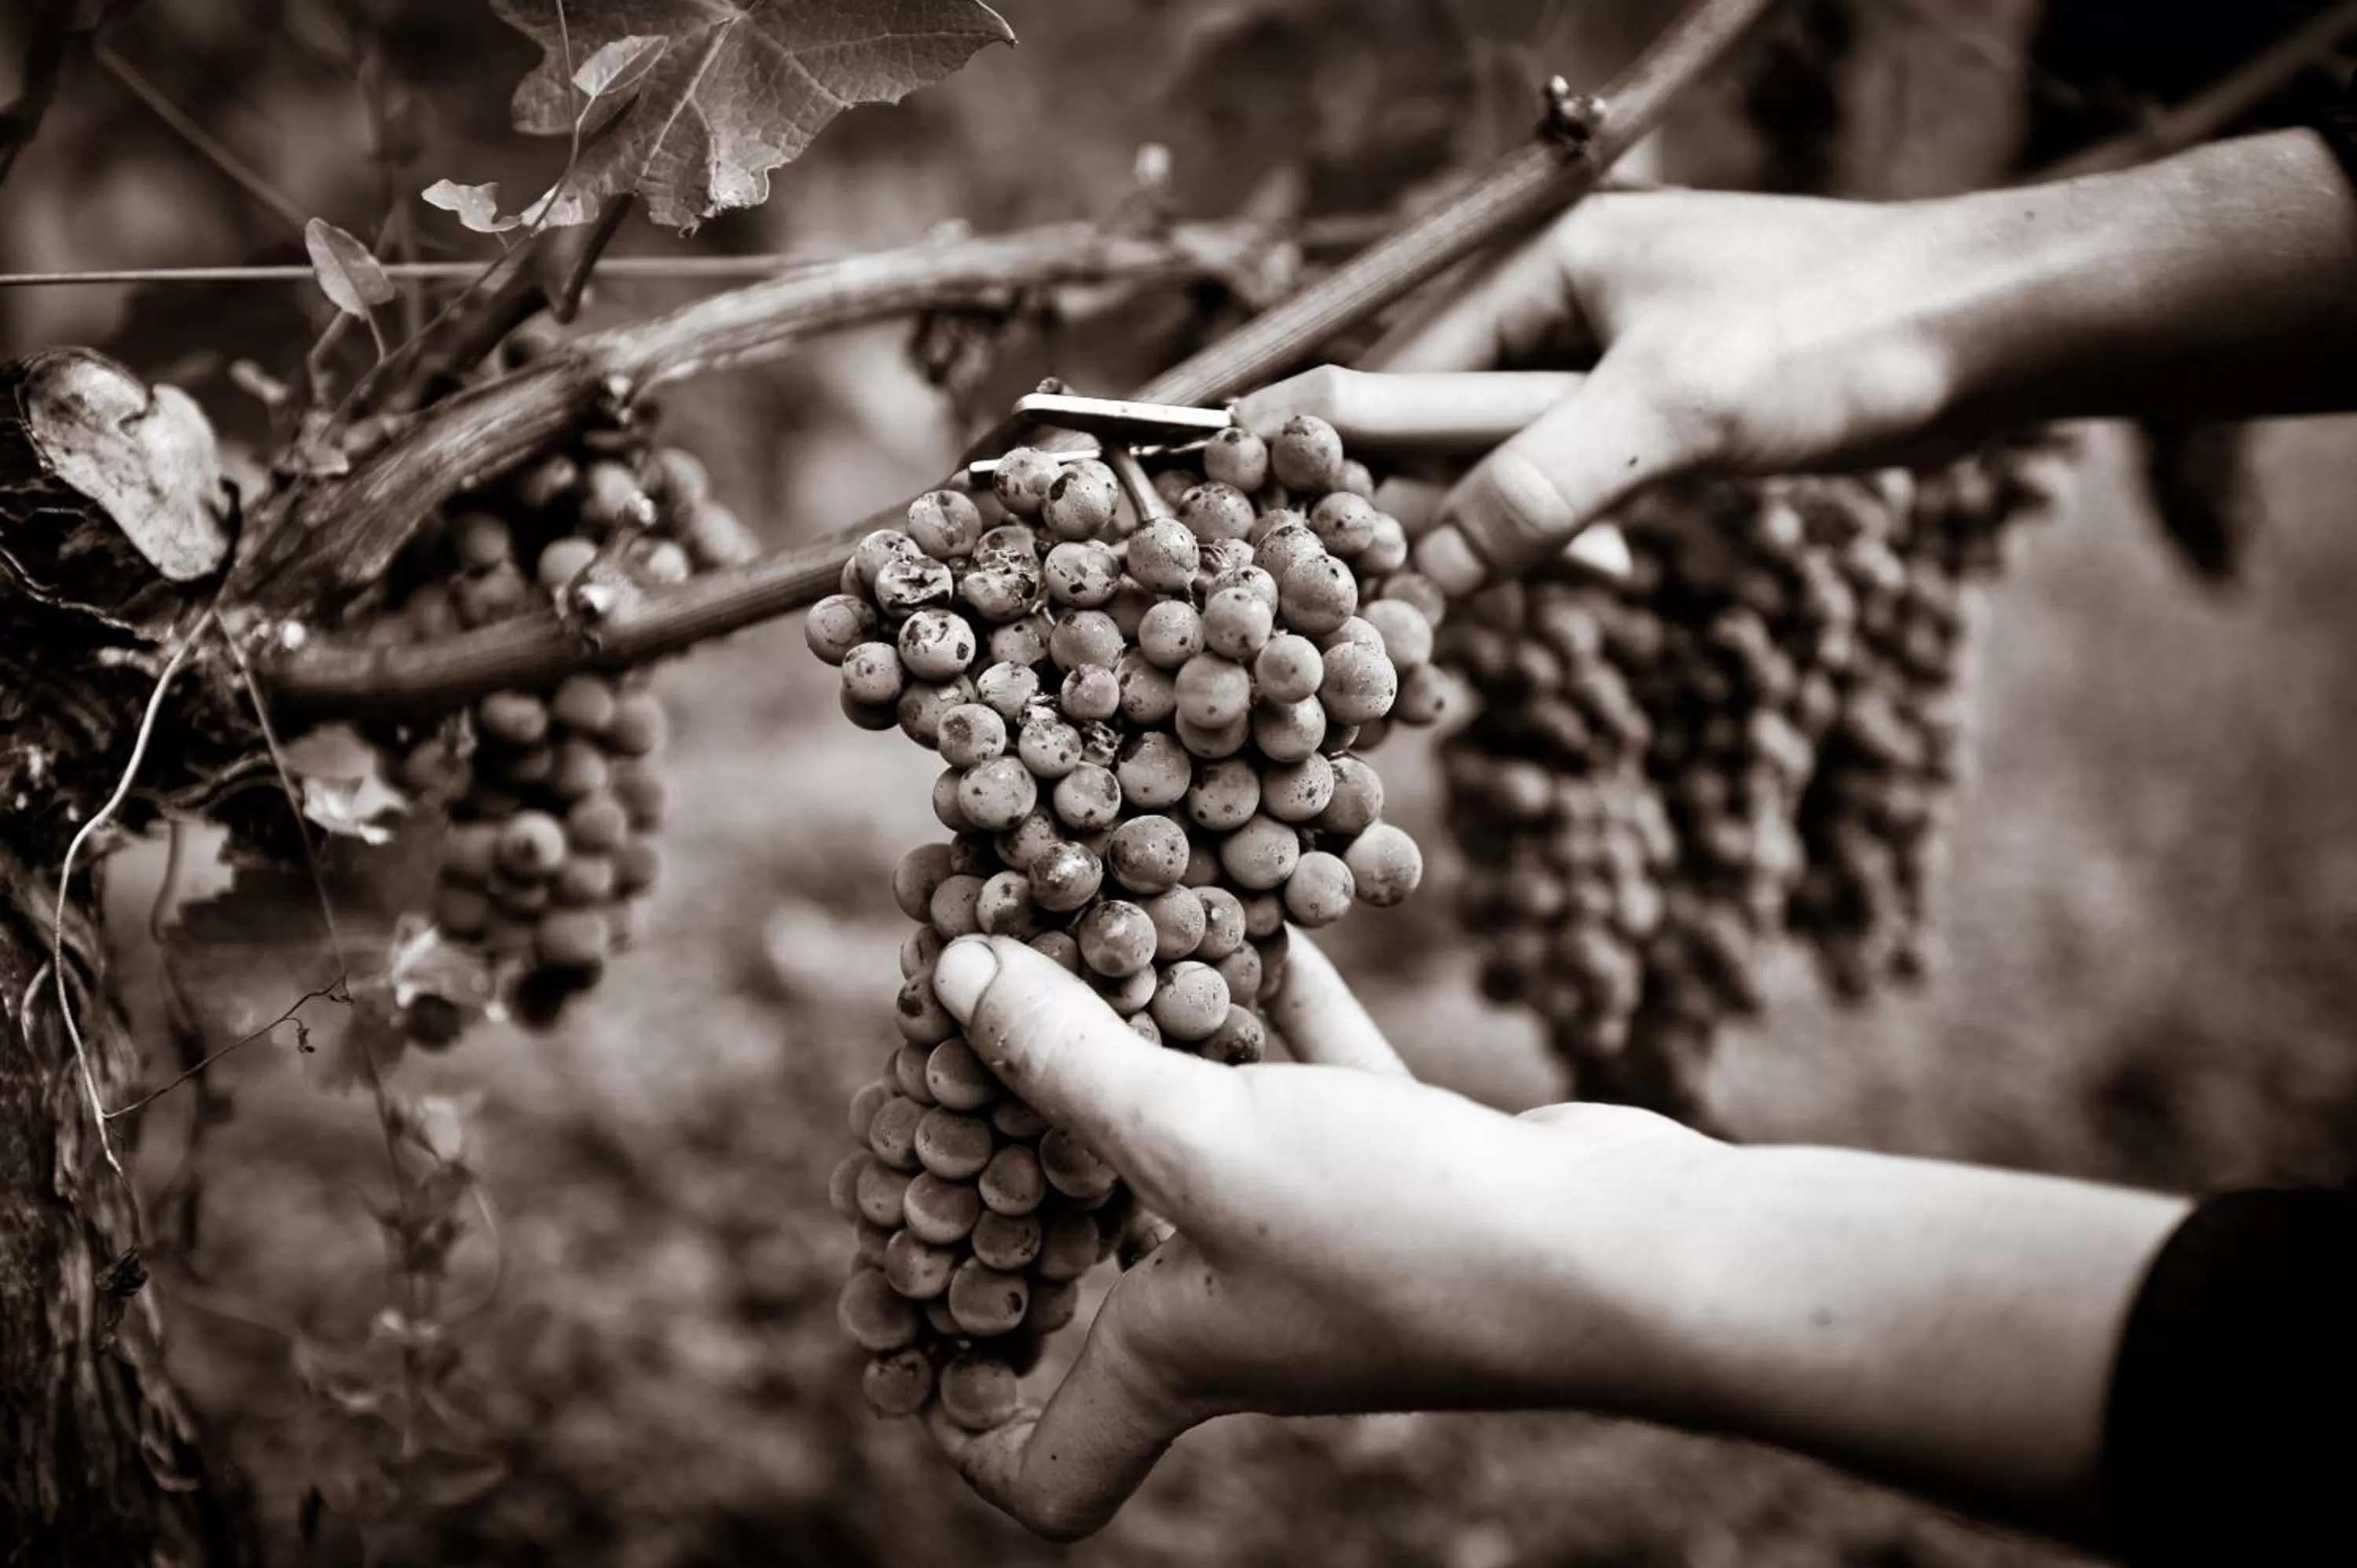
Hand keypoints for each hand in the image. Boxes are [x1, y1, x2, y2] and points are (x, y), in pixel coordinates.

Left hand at [919, 931, 1721, 1540]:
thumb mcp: (1195, 1143)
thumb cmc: (1392, 1236)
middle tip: (971, 1051)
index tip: (907, 1325)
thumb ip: (1068, 1063)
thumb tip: (955, 974)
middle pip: (1098, 1262)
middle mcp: (1235, 1309)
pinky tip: (1248, 895)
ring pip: (1204, 1136)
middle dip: (1033, 1154)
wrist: (1624, 1254)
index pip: (1036, 1465)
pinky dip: (1271, 995)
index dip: (961, 1415)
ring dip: (1149, 1037)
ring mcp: (1323, 1237)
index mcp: (1168, 1359)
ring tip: (1083, 928)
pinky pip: (1306, 1072)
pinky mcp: (1404, 1166)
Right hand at [1236, 188, 1969, 591]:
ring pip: (1509, 466)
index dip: (1356, 472)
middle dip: (1441, 518)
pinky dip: (1578, 530)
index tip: (1323, 560)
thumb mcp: (1678, 408)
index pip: (1399, 377)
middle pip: (1443, 428)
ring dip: (1519, 534)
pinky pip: (1575, 481)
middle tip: (1438, 608)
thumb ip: (1542, 483)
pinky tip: (1614, 566)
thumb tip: (1426, 571)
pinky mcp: (1660, 409)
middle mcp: (1563, 306)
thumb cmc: (1840, 332)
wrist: (1993, 329)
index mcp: (1544, 267)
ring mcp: (1611, 359)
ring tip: (1567, 579)